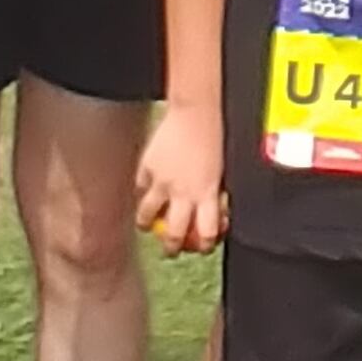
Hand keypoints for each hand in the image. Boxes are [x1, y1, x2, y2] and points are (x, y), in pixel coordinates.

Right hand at [135, 100, 226, 252]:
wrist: (197, 110)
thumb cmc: (214, 136)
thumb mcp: (221, 171)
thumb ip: (213, 193)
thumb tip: (213, 210)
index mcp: (208, 193)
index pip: (206, 232)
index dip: (204, 245)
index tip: (202, 246)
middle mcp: (184, 191)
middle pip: (173, 234)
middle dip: (171, 247)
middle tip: (170, 249)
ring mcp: (162, 181)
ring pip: (147, 215)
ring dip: (147, 223)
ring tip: (148, 224)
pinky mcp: (147, 167)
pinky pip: (140, 187)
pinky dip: (142, 192)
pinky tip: (146, 192)